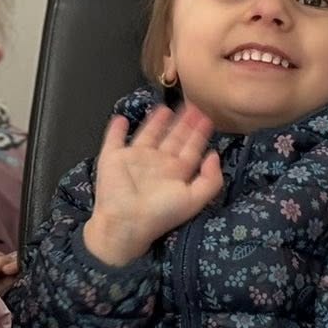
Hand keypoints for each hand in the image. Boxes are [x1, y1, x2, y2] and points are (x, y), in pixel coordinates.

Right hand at [82, 105, 222, 265]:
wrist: (126, 222)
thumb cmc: (160, 213)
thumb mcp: (194, 200)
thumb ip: (210, 179)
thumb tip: (214, 155)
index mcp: (175, 172)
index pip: (190, 148)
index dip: (198, 133)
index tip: (206, 117)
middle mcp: (157, 163)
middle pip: (172, 137)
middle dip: (183, 123)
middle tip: (193, 105)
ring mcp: (134, 159)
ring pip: (148, 133)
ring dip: (156, 121)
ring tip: (165, 108)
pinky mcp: (113, 157)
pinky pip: (115, 139)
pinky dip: (117, 129)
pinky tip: (122, 119)